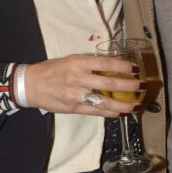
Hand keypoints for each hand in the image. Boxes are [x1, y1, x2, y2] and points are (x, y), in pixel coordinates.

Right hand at [21, 54, 143, 117]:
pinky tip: (121, 112)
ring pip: (104, 101)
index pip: (105, 63)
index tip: (135, 69)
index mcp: (77, 62)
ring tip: (136, 105)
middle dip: (128, 86)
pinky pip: (95, 111)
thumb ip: (89, 64)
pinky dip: (110, 112)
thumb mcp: (70, 60)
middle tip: (141, 86)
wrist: (30, 85)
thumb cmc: (52, 70)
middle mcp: (77, 77)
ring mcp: (75, 95)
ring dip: (123, 104)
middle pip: (108, 83)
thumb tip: (112, 67)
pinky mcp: (72, 108)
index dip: (122, 66)